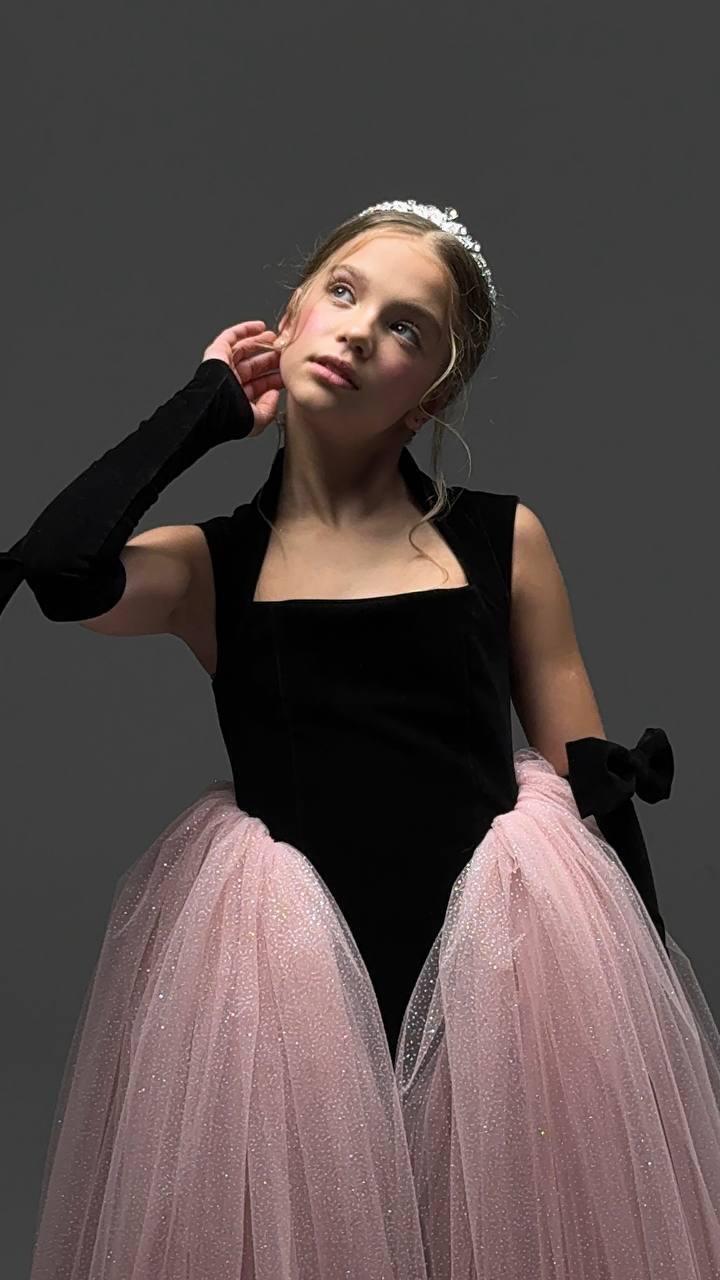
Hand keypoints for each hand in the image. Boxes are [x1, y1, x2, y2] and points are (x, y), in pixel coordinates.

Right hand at [202, 320, 283, 437]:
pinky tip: (259, 327)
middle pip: (254, 366)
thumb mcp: (257, 420)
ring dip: (260, 343)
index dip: (274, 377)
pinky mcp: (216, 352)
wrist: (212, 408)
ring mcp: (223, 366)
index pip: (260, 384)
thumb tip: (275, 394)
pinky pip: (231, 337)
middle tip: (285, 352)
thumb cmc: (230, 417)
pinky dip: (244, 330)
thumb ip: (269, 409)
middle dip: (270, 358)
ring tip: (274, 337)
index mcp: (238, 397)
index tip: (288, 372)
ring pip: (244, 350)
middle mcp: (230, 381)